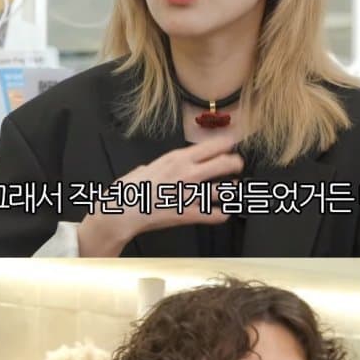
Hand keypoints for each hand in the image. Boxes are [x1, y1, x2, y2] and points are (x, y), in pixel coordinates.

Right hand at [76, 136, 243, 254]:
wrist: (122, 212)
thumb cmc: (129, 190)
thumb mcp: (146, 167)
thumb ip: (162, 166)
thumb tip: (163, 167)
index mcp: (177, 158)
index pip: (213, 145)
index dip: (228, 144)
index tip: (233, 144)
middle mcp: (188, 173)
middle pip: (226, 163)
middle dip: (237, 163)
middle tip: (237, 166)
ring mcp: (190, 194)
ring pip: (225, 189)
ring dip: (231, 189)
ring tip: (231, 189)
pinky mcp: (189, 214)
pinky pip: (216, 215)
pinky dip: (222, 214)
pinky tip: (222, 212)